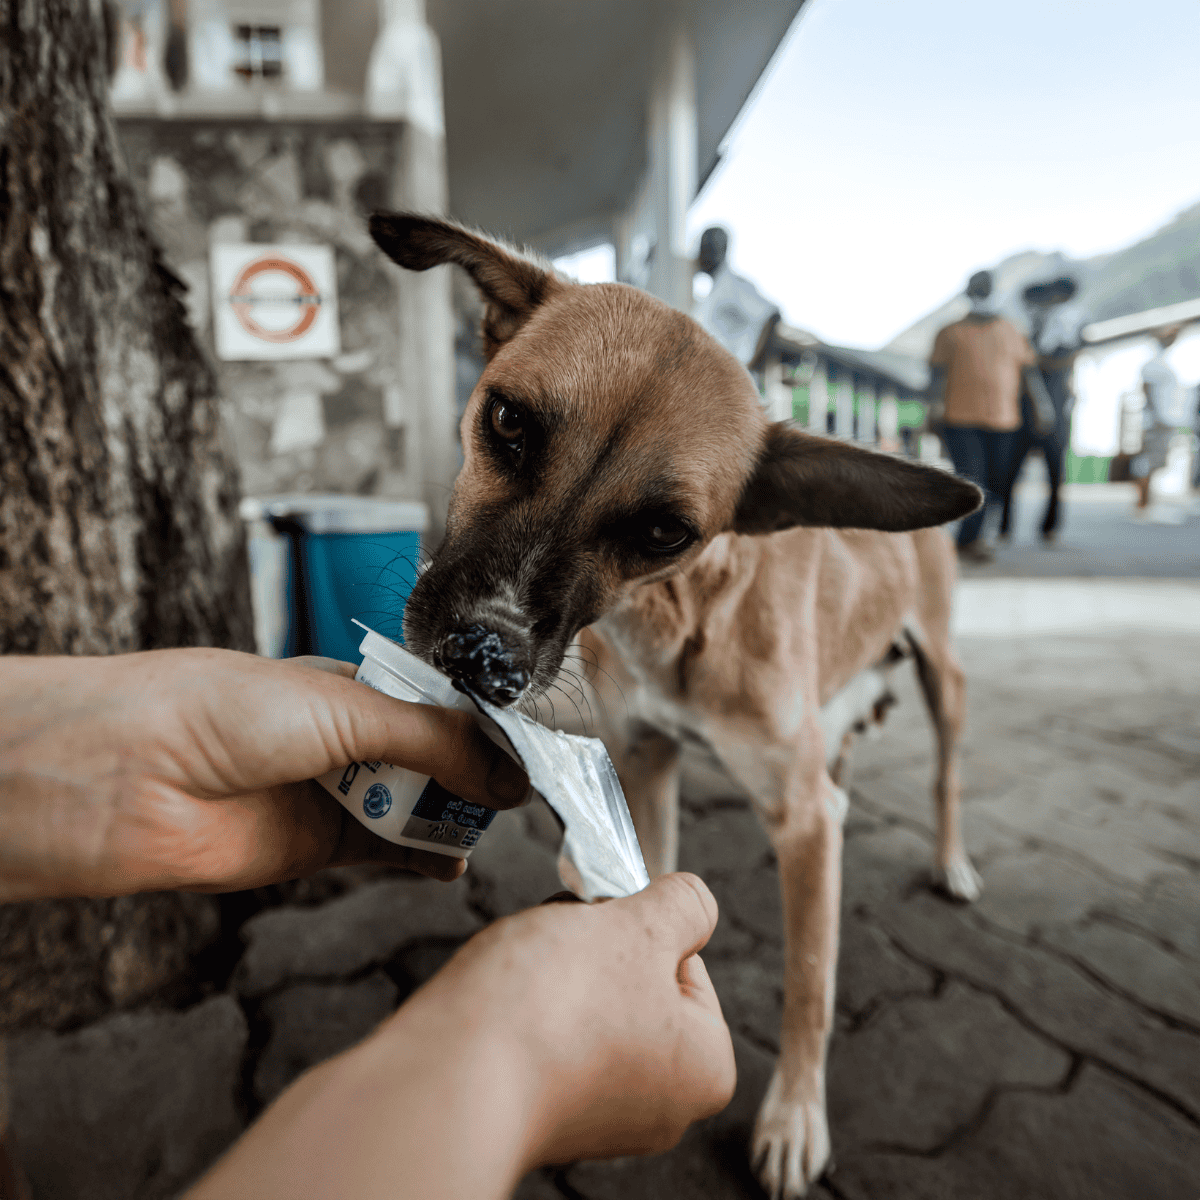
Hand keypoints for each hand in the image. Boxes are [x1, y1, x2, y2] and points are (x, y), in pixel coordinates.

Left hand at [0, 649, 529, 899]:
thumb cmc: (220, 712)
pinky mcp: (315, 846)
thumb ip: (435, 742)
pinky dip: (422, 859)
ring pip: (412, 805)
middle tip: (523, 789)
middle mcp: (341, 738)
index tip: (528, 745)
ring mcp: (329, 792)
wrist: (130, 780)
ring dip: (452, 816)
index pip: (437, 705)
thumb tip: (508, 773)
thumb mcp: (347, 710)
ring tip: (492, 823)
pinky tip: (453, 862)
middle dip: (474, 772)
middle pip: (432, 757)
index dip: (482, 726)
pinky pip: (385, 852)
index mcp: (349, 686)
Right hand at [407, 870, 736, 1163]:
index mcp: (704, 1069)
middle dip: (594, 950)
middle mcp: (658, 1108)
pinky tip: (503, 1011)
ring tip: (525, 978)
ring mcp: (595, 1118)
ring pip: (584, 1004)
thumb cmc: (553, 1005)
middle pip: (634, 982)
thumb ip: (683, 905)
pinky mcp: (538, 1114)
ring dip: (555, 973)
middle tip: (560, 948)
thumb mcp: (639, 927)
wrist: (450, 1074)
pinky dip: (524, 1012)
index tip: (601, 931)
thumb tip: (695, 904)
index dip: (637, 927)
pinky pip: (542, 1038)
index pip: (684, 960)